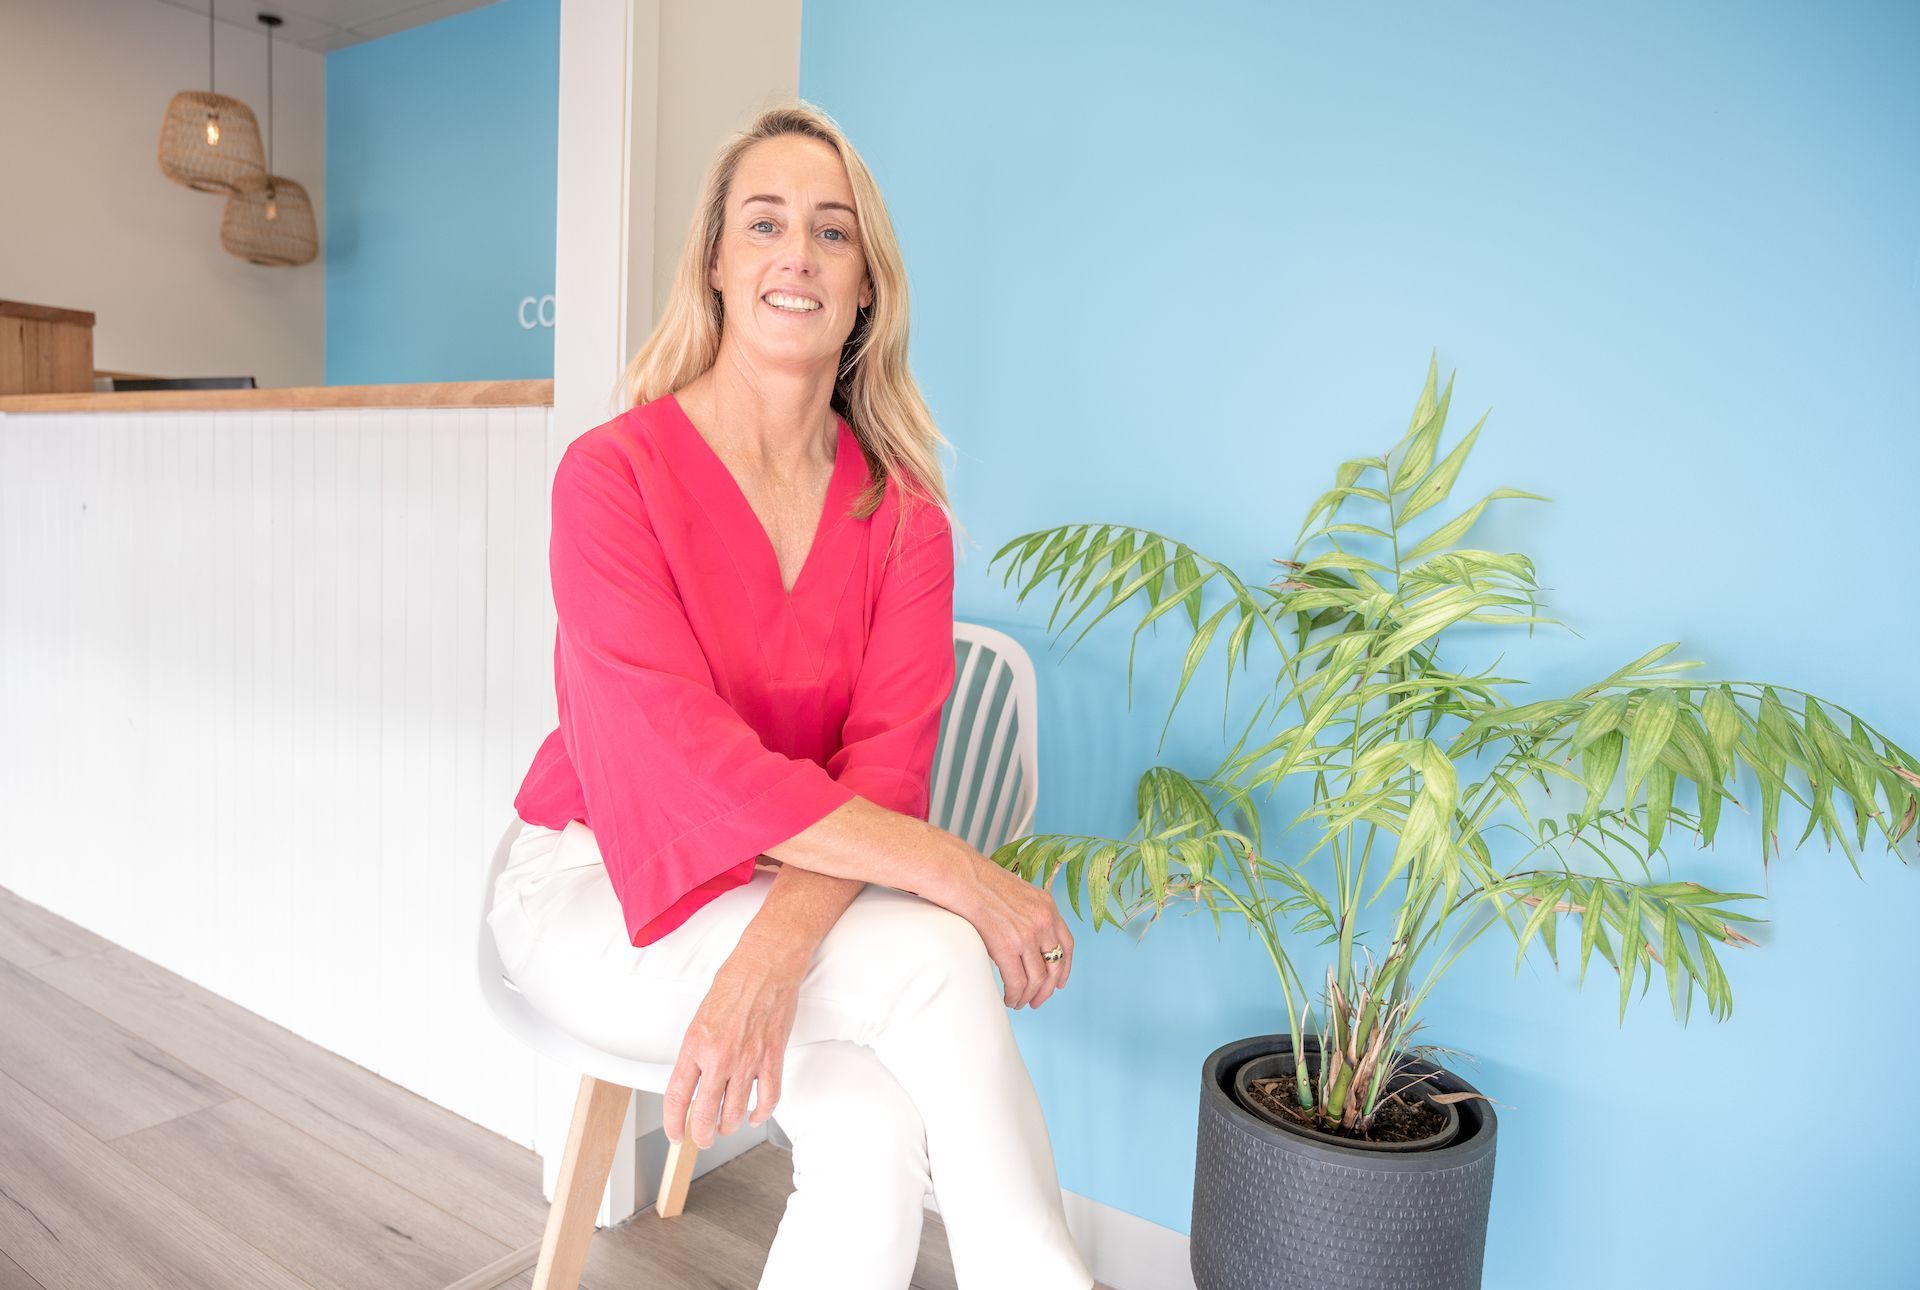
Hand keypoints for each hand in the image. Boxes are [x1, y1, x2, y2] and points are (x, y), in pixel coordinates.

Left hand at [661, 941, 803, 1149]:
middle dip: (702, 1134)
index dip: (674, 1123)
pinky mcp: (772, 1058)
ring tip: (726, 1127)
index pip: (677, 1097)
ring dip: (728, 1126)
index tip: (676, 1134)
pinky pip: (768, 1098)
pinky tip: (754, 1116)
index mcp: (696, 1046)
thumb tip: (695, 1080)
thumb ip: (697, 1052)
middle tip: (702, 1139)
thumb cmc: (733, 984)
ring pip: (735, 1111)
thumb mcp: (700, 1019)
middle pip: (706, 1113)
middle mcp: (720, 1057)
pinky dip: (761, 1114)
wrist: (765, 966)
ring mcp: (748, 1060)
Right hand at [954, 853, 1074, 1009]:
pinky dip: (1015, 996)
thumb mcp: (1016, 893)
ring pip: (1037, 979)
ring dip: (1029, 996)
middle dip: (1047, 989)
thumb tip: (1022, 940)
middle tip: (1038, 1001)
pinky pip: (1017, 982)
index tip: (1059, 982)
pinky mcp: (1007, 947)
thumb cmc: (979, 882)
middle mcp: (1043, 921)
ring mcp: (1027, 935)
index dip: (1064, 968)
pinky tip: (1009, 999)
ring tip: (1019, 1002)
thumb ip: (1026, 914)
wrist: (961, 876)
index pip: (1066, 944)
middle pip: (1055, 966)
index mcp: (1047, 906)